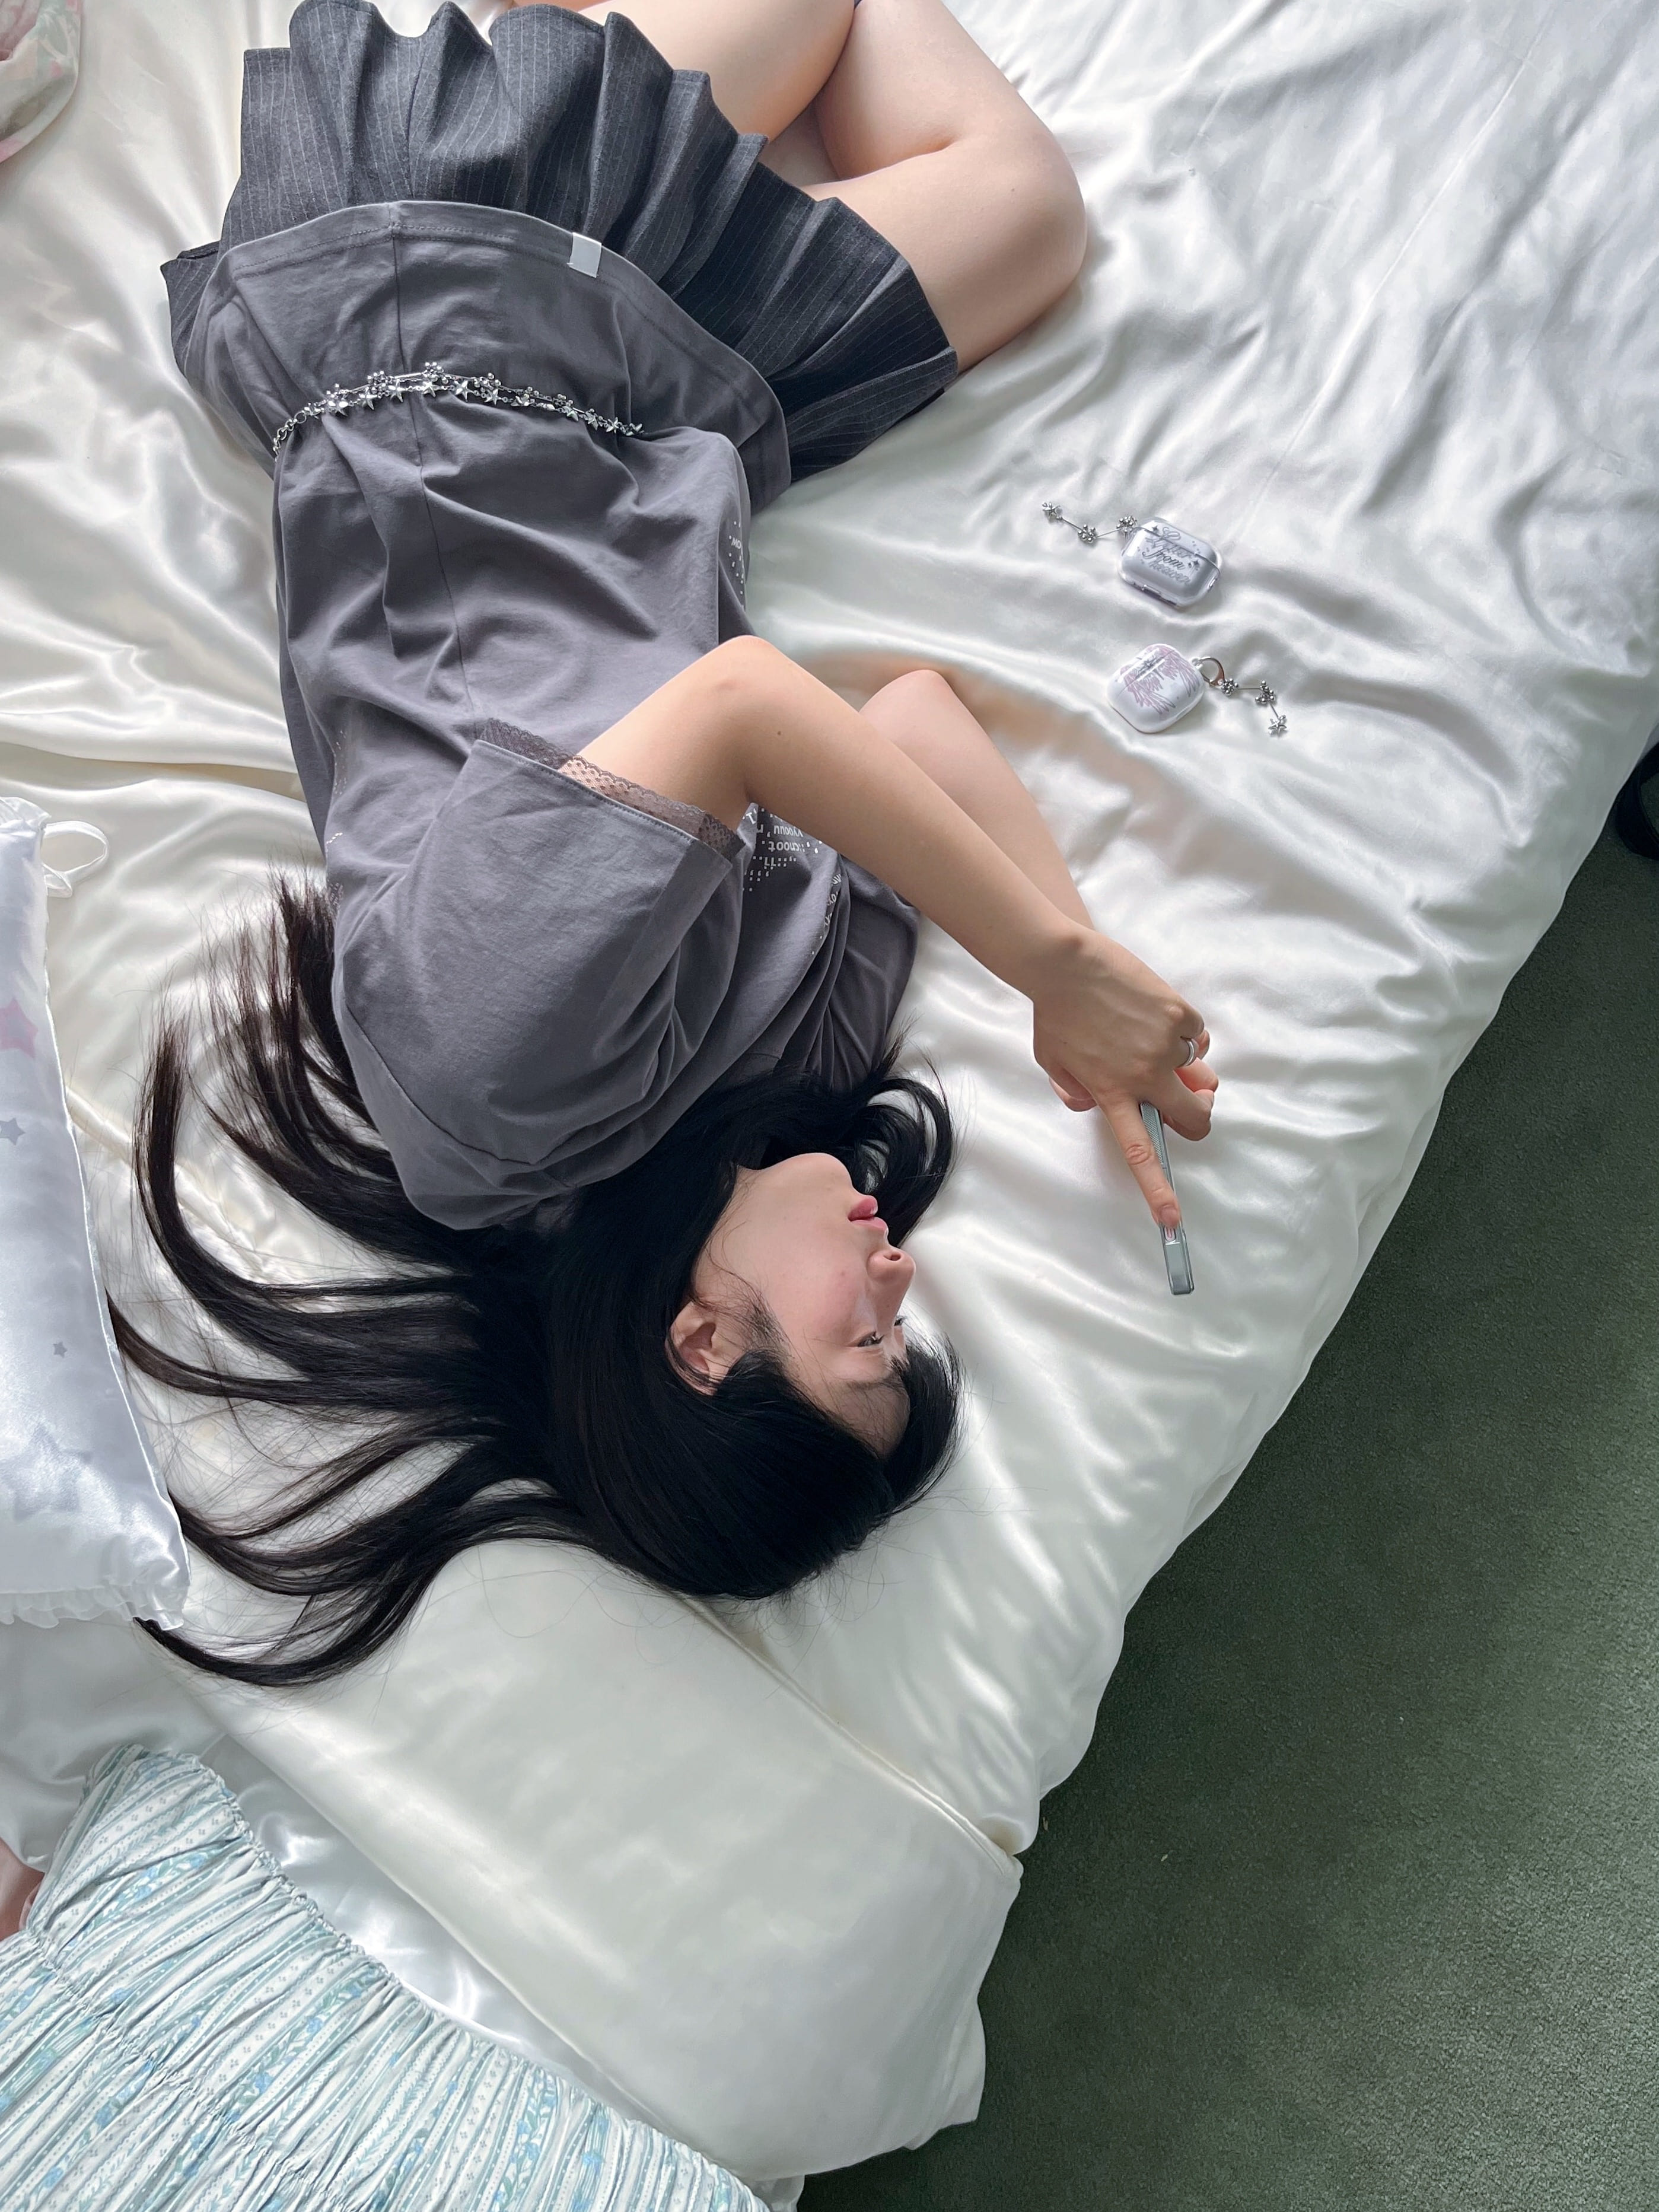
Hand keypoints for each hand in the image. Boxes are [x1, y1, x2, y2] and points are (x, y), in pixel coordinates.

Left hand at [1031, 928, 1216, 1225]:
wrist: (1064, 963)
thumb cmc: (1054, 1013)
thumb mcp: (1053, 1063)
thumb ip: (1075, 1092)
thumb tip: (1096, 1105)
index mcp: (1112, 1093)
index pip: (1140, 1152)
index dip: (1158, 1190)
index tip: (1172, 1220)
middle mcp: (1144, 1075)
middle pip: (1193, 1116)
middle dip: (1199, 1117)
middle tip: (1192, 1104)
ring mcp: (1166, 1045)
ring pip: (1199, 1071)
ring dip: (1185, 1065)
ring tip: (1151, 1038)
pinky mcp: (1179, 1015)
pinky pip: (1198, 1036)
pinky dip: (1186, 1032)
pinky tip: (1159, 1016)